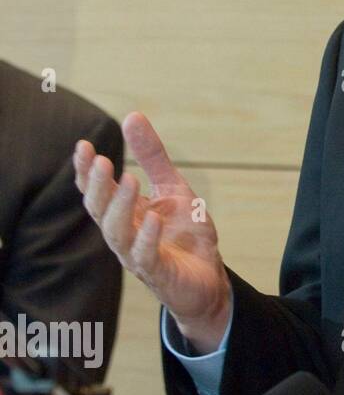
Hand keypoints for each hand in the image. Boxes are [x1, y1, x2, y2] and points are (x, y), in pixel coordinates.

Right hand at [74, 110, 230, 349]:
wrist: (208, 278)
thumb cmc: (185, 234)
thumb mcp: (172, 187)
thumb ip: (152, 156)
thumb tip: (132, 116)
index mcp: (125, 213)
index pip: (97, 190)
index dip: (87, 171)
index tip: (84, 145)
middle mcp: (125, 234)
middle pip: (100, 210)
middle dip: (98, 186)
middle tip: (103, 161)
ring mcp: (138, 254)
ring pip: (117, 232)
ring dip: (120, 206)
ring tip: (128, 180)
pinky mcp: (158, 272)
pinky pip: (146, 256)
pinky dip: (148, 237)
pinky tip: (153, 218)